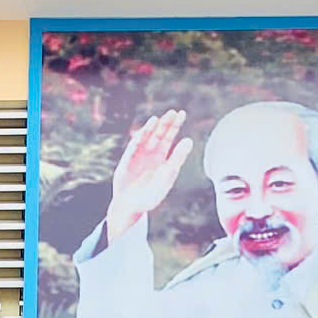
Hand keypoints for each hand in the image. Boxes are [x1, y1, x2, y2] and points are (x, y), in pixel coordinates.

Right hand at [107, 109, 191, 244]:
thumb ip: (177, 158)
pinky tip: (147, 128)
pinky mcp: (128, 158)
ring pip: (148, 137)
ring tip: (160, 118)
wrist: (131, 206)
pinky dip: (141, 136)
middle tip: (174, 112)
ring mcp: (139, 154)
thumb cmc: (151, 194)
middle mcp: (151, 153)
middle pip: (160, 134)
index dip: (176, 125)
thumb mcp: (167, 175)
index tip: (182, 113)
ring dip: (153, 127)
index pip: (170, 137)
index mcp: (163, 157)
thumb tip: (189, 140)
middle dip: (167, 123)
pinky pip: (135, 145)